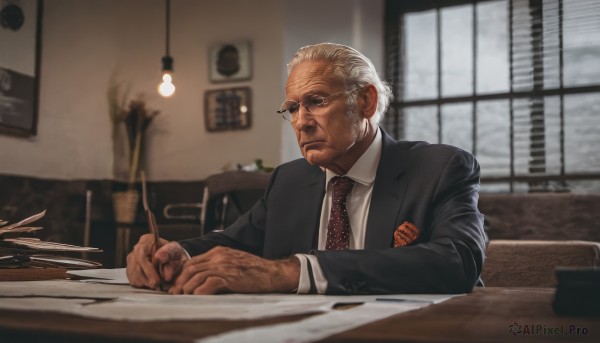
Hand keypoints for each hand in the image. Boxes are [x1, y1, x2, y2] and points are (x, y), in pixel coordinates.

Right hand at [126, 233, 187, 289]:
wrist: (173, 259)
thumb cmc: (173, 254)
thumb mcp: (175, 250)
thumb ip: (168, 253)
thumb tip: (159, 258)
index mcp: (147, 240)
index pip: (141, 254)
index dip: (148, 269)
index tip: (157, 280)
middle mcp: (137, 248)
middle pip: (137, 266)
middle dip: (148, 278)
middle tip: (157, 285)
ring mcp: (131, 259)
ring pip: (134, 274)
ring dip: (145, 282)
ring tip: (156, 283)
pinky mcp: (130, 269)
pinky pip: (133, 279)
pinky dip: (142, 283)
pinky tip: (150, 281)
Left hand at [168, 246, 299, 294]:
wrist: (271, 272)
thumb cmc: (254, 270)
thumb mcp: (232, 261)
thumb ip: (218, 265)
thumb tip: (201, 278)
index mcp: (218, 252)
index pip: (192, 261)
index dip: (181, 274)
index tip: (176, 285)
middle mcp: (219, 256)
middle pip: (191, 268)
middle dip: (180, 282)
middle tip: (175, 293)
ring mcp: (224, 266)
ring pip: (197, 276)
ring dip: (188, 288)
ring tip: (185, 296)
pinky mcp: (230, 276)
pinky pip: (210, 283)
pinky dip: (201, 291)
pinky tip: (198, 297)